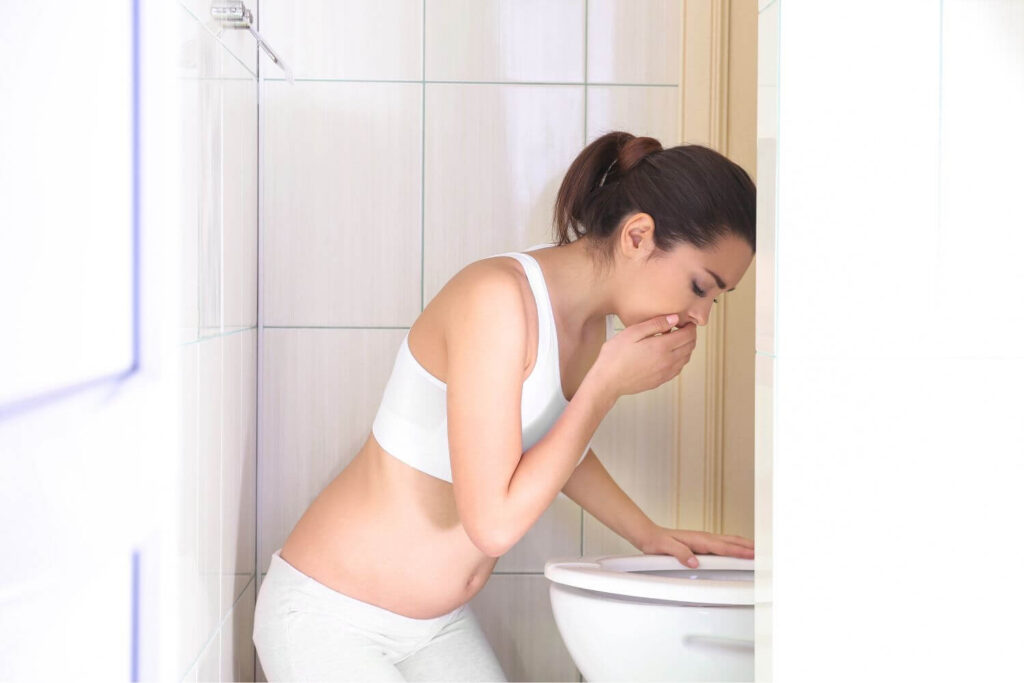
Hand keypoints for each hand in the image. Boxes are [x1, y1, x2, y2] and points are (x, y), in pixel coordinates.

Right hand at [592, 314, 696, 398]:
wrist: (607, 381)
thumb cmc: (615, 356)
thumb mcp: (632, 332)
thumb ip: (655, 324)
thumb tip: (674, 319)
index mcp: (662, 347)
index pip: (688, 335)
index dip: (690, 326)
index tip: (686, 321)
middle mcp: (668, 361)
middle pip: (690, 347)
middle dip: (690, 336)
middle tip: (683, 328)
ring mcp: (665, 373)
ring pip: (686, 359)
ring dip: (686, 348)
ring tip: (676, 340)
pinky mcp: (660, 381)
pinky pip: (678, 369)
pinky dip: (680, 360)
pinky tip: (670, 355)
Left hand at [637, 524, 754, 567]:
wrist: (648, 534)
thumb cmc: (656, 541)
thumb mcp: (665, 548)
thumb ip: (680, 554)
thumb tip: (695, 562)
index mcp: (698, 540)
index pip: (724, 547)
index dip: (740, 552)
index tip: (753, 555)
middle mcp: (703, 538)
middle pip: (731, 542)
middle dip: (749, 547)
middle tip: (765, 553)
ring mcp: (703, 540)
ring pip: (728, 542)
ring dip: (744, 545)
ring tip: (757, 550)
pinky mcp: (700, 543)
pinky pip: (721, 544)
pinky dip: (733, 546)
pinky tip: (736, 550)